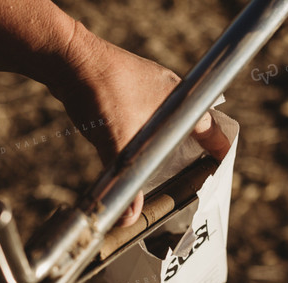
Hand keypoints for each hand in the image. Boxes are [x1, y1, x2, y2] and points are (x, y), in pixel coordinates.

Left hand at [47, 21, 231, 225]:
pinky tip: (129, 145)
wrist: (68, 59)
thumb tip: (129, 217)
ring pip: (166, 119)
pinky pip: (144, 114)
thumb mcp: (116, 143)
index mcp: (180, 100)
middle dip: (190, 150)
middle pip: (190, 125)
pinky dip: (142, 133)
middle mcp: (169, 91)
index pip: (211, 128)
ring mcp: (147, 86)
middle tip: (188, 173)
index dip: (218, 150)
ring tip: (159, 165)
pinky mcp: (126, 87)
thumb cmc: (101, 91)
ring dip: (164, 141)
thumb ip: (125, 181)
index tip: (220, 166)